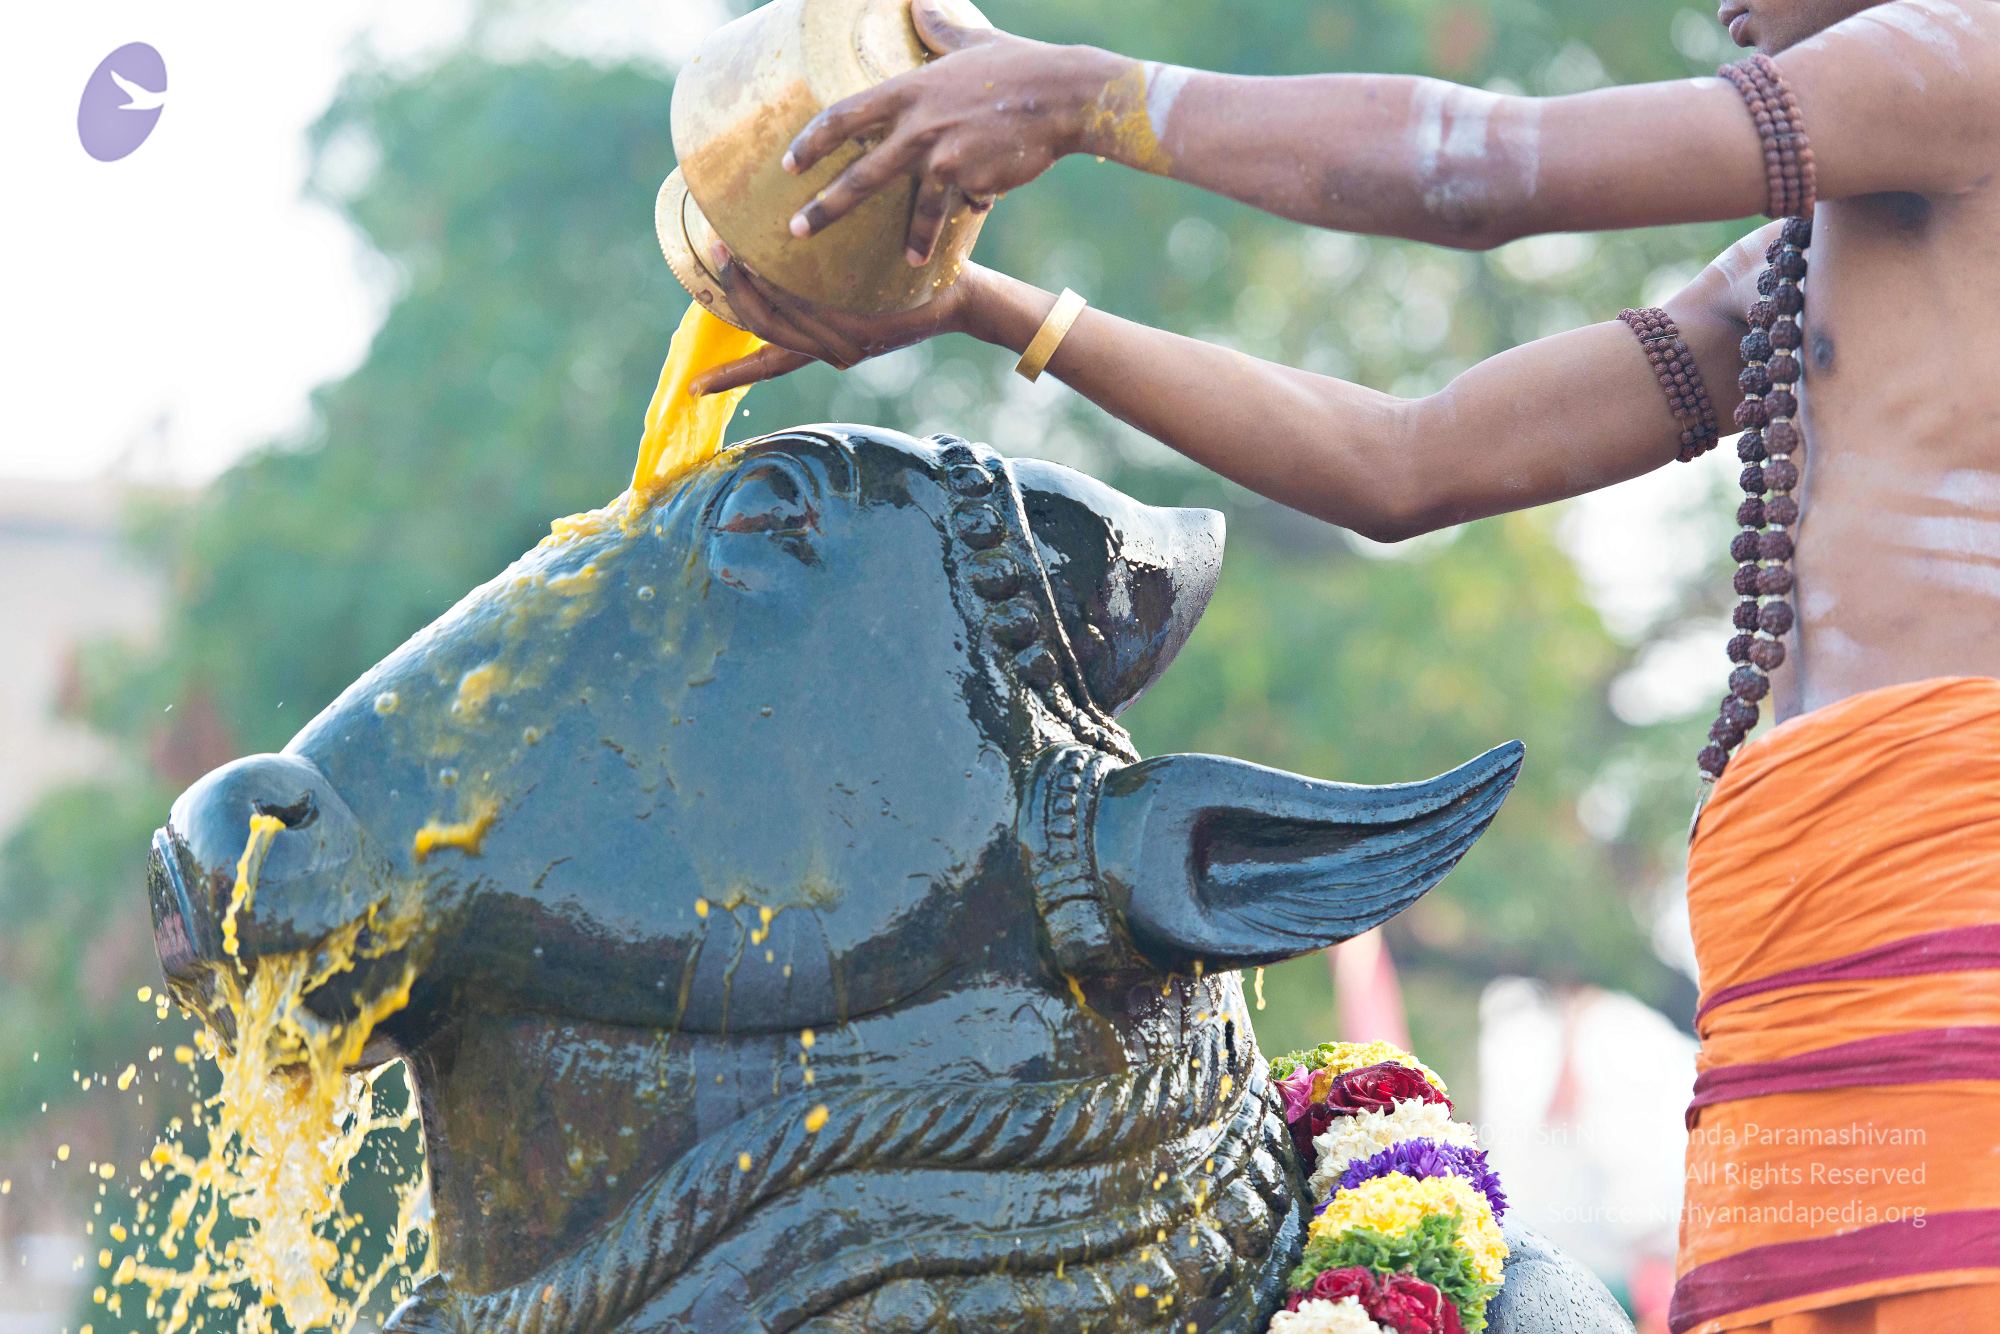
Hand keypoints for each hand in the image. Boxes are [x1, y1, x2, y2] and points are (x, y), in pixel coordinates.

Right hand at [689, 243, 986, 394]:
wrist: (962, 297)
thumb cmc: (910, 285)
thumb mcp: (859, 289)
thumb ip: (823, 283)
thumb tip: (784, 244)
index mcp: (826, 349)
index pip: (768, 366)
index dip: (729, 378)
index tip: (693, 389)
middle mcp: (832, 353)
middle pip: (764, 332)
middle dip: (732, 296)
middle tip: (712, 254)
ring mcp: (846, 344)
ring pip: (780, 320)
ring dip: (748, 286)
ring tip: (726, 249)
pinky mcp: (863, 331)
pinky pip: (809, 308)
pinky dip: (781, 287)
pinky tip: (763, 260)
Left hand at [782, 0, 1107, 263]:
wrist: (1065, 96)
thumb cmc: (1021, 65)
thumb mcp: (973, 42)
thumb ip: (940, 29)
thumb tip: (919, 2)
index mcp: (909, 91)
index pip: (844, 118)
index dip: (812, 142)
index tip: (788, 165)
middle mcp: (919, 128)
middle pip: (861, 176)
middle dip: (824, 208)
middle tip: (795, 231)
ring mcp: (944, 159)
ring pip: (917, 208)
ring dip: (911, 239)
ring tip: (906, 260)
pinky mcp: (971, 183)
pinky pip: (965, 203)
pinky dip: (974, 204)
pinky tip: (993, 193)